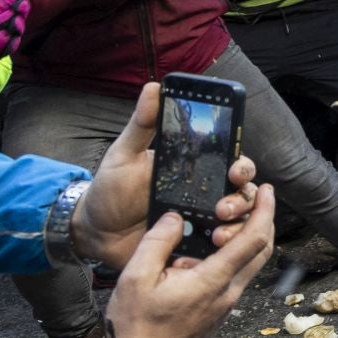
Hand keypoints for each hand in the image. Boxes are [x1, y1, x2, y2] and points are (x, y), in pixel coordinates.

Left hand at [78, 83, 264, 269]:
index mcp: (195, 168)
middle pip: (243, 192)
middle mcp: (205, 193)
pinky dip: (223, 250)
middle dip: (241, 199)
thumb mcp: (123, 155)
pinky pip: (221, 250)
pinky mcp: (194, 246)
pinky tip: (208, 249)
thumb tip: (154, 87)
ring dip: (236, 226)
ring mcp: (201, 221)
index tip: (234, 169)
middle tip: (220, 208)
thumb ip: (142, 124)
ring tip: (216, 232)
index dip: (242, 165)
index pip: (232, 161)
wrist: (94, 233)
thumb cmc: (109, 190)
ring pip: (239, 222)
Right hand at [107, 189, 274, 337]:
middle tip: (255, 199)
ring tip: (231, 220)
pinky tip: (213, 251)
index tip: (266, 190)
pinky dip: (236, 258)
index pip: (254, 239)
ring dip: (250, 240)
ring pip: (251, 266)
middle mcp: (229, 294)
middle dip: (265, 220)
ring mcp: (226, 307)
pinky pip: (237, 280)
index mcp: (213, 281)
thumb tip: (177, 217)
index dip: (265, 210)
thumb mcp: (135, 278)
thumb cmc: (135, 327)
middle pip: (262, 251)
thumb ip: (158, 242)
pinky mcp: (219, 315)